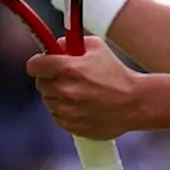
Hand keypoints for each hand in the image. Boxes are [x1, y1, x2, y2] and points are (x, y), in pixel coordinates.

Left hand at [26, 36, 143, 139]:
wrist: (134, 102)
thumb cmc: (116, 73)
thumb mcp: (97, 47)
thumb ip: (71, 43)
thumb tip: (55, 46)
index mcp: (68, 68)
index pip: (34, 65)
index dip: (38, 63)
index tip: (42, 64)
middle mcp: (65, 90)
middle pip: (40, 84)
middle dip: (50, 79)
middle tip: (66, 77)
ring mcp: (67, 111)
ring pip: (49, 101)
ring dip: (58, 96)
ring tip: (78, 92)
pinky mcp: (71, 126)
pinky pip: (57, 117)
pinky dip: (65, 111)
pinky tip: (81, 105)